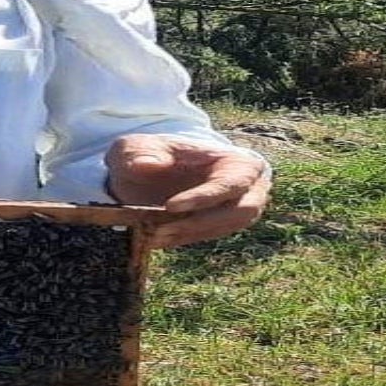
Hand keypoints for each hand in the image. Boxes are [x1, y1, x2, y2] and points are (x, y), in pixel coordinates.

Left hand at [105, 133, 269, 248]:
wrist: (155, 169)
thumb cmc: (154, 152)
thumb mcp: (138, 146)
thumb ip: (139, 152)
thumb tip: (145, 165)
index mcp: (236, 161)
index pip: (231, 183)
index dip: (204, 197)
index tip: (170, 207)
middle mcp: (248, 188)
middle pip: (239, 213)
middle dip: (198, 223)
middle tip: (159, 230)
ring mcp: (239, 210)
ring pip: (221, 229)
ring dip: (187, 234)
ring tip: (152, 236)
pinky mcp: (222, 227)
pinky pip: (206, 237)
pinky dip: (181, 239)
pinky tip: (156, 239)